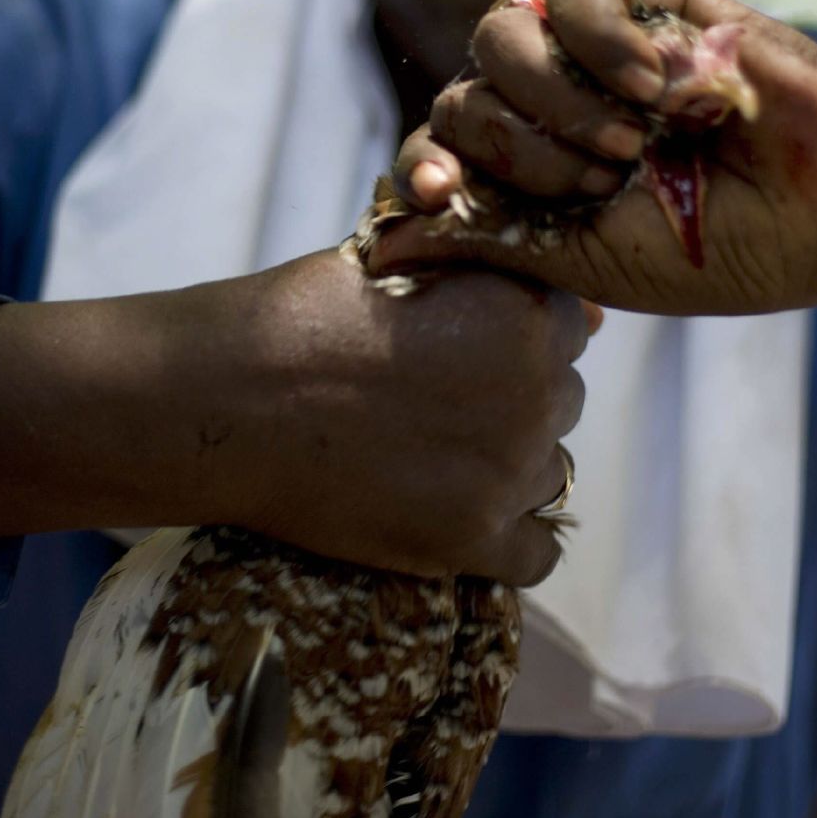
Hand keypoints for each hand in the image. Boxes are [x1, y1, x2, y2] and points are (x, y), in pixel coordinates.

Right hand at [190, 248, 590, 584]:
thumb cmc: (302, 315)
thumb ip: (490, 278)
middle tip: (438, 401)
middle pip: (562, 400)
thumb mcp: (404, 264)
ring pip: (549, 473)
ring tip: (434, 454)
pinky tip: (460, 514)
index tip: (466, 348)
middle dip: (515, 399)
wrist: (227, 399)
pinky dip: (508, 538)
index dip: (516, 336)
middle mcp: (534, 394)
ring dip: (509, 465)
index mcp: (525, 314)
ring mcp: (505, 474)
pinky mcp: (469, 540)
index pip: (569, 328)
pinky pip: (536, 553)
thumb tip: (590, 318)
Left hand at [368, 0, 816, 314]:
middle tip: (603, 180)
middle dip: (522, 149)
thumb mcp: (586, 263)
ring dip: (556, 98)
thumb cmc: (716, 249)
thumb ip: (485, 240)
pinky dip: (600, 42)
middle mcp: (548, 112)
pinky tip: (656, 87)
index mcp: (529, 181)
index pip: (436, 155)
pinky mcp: (640, 2)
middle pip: (461, 98)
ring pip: (499, 38)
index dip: (425, 170)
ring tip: (631, 141)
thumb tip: (373, 245)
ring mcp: (589, 55)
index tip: (437, 193)